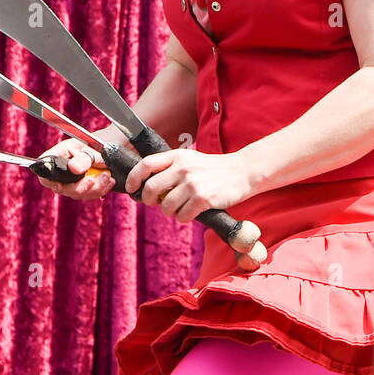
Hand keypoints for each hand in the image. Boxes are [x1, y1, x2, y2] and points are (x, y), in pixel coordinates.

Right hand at [37, 138, 115, 201]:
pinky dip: (100, 190)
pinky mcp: (80, 189)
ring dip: (95, 188)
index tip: (61, 184)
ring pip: (77, 194)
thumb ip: (83, 158)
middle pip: (62, 188)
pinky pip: (87, 195)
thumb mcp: (90, 148)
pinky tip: (109, 181)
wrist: (109, 147)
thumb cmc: (96, 144)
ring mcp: (70, 182)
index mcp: (56, 156)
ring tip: (107, 175)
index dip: (49, 180)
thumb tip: (74, 168)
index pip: (44, 171)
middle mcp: (60, 172)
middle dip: (83, 186)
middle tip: (101, 175)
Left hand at [123, 148, 254, 223]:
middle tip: (155, 203)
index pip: (146, 164)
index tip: (131, 188)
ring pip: (165, 206)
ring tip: (179, 208)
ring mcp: (193, 184)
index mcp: (177, 156)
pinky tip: (192, 212)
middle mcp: (183, 168)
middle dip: (148, 200)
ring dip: (169, 212)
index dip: (133, 178)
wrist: (241, 172)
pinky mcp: (203, 199)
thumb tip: (146, 187)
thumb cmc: (212, 169)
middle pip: (151, 188)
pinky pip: (182, 216)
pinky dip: (184, 218)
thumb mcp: (189, 159)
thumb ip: (169, 168)